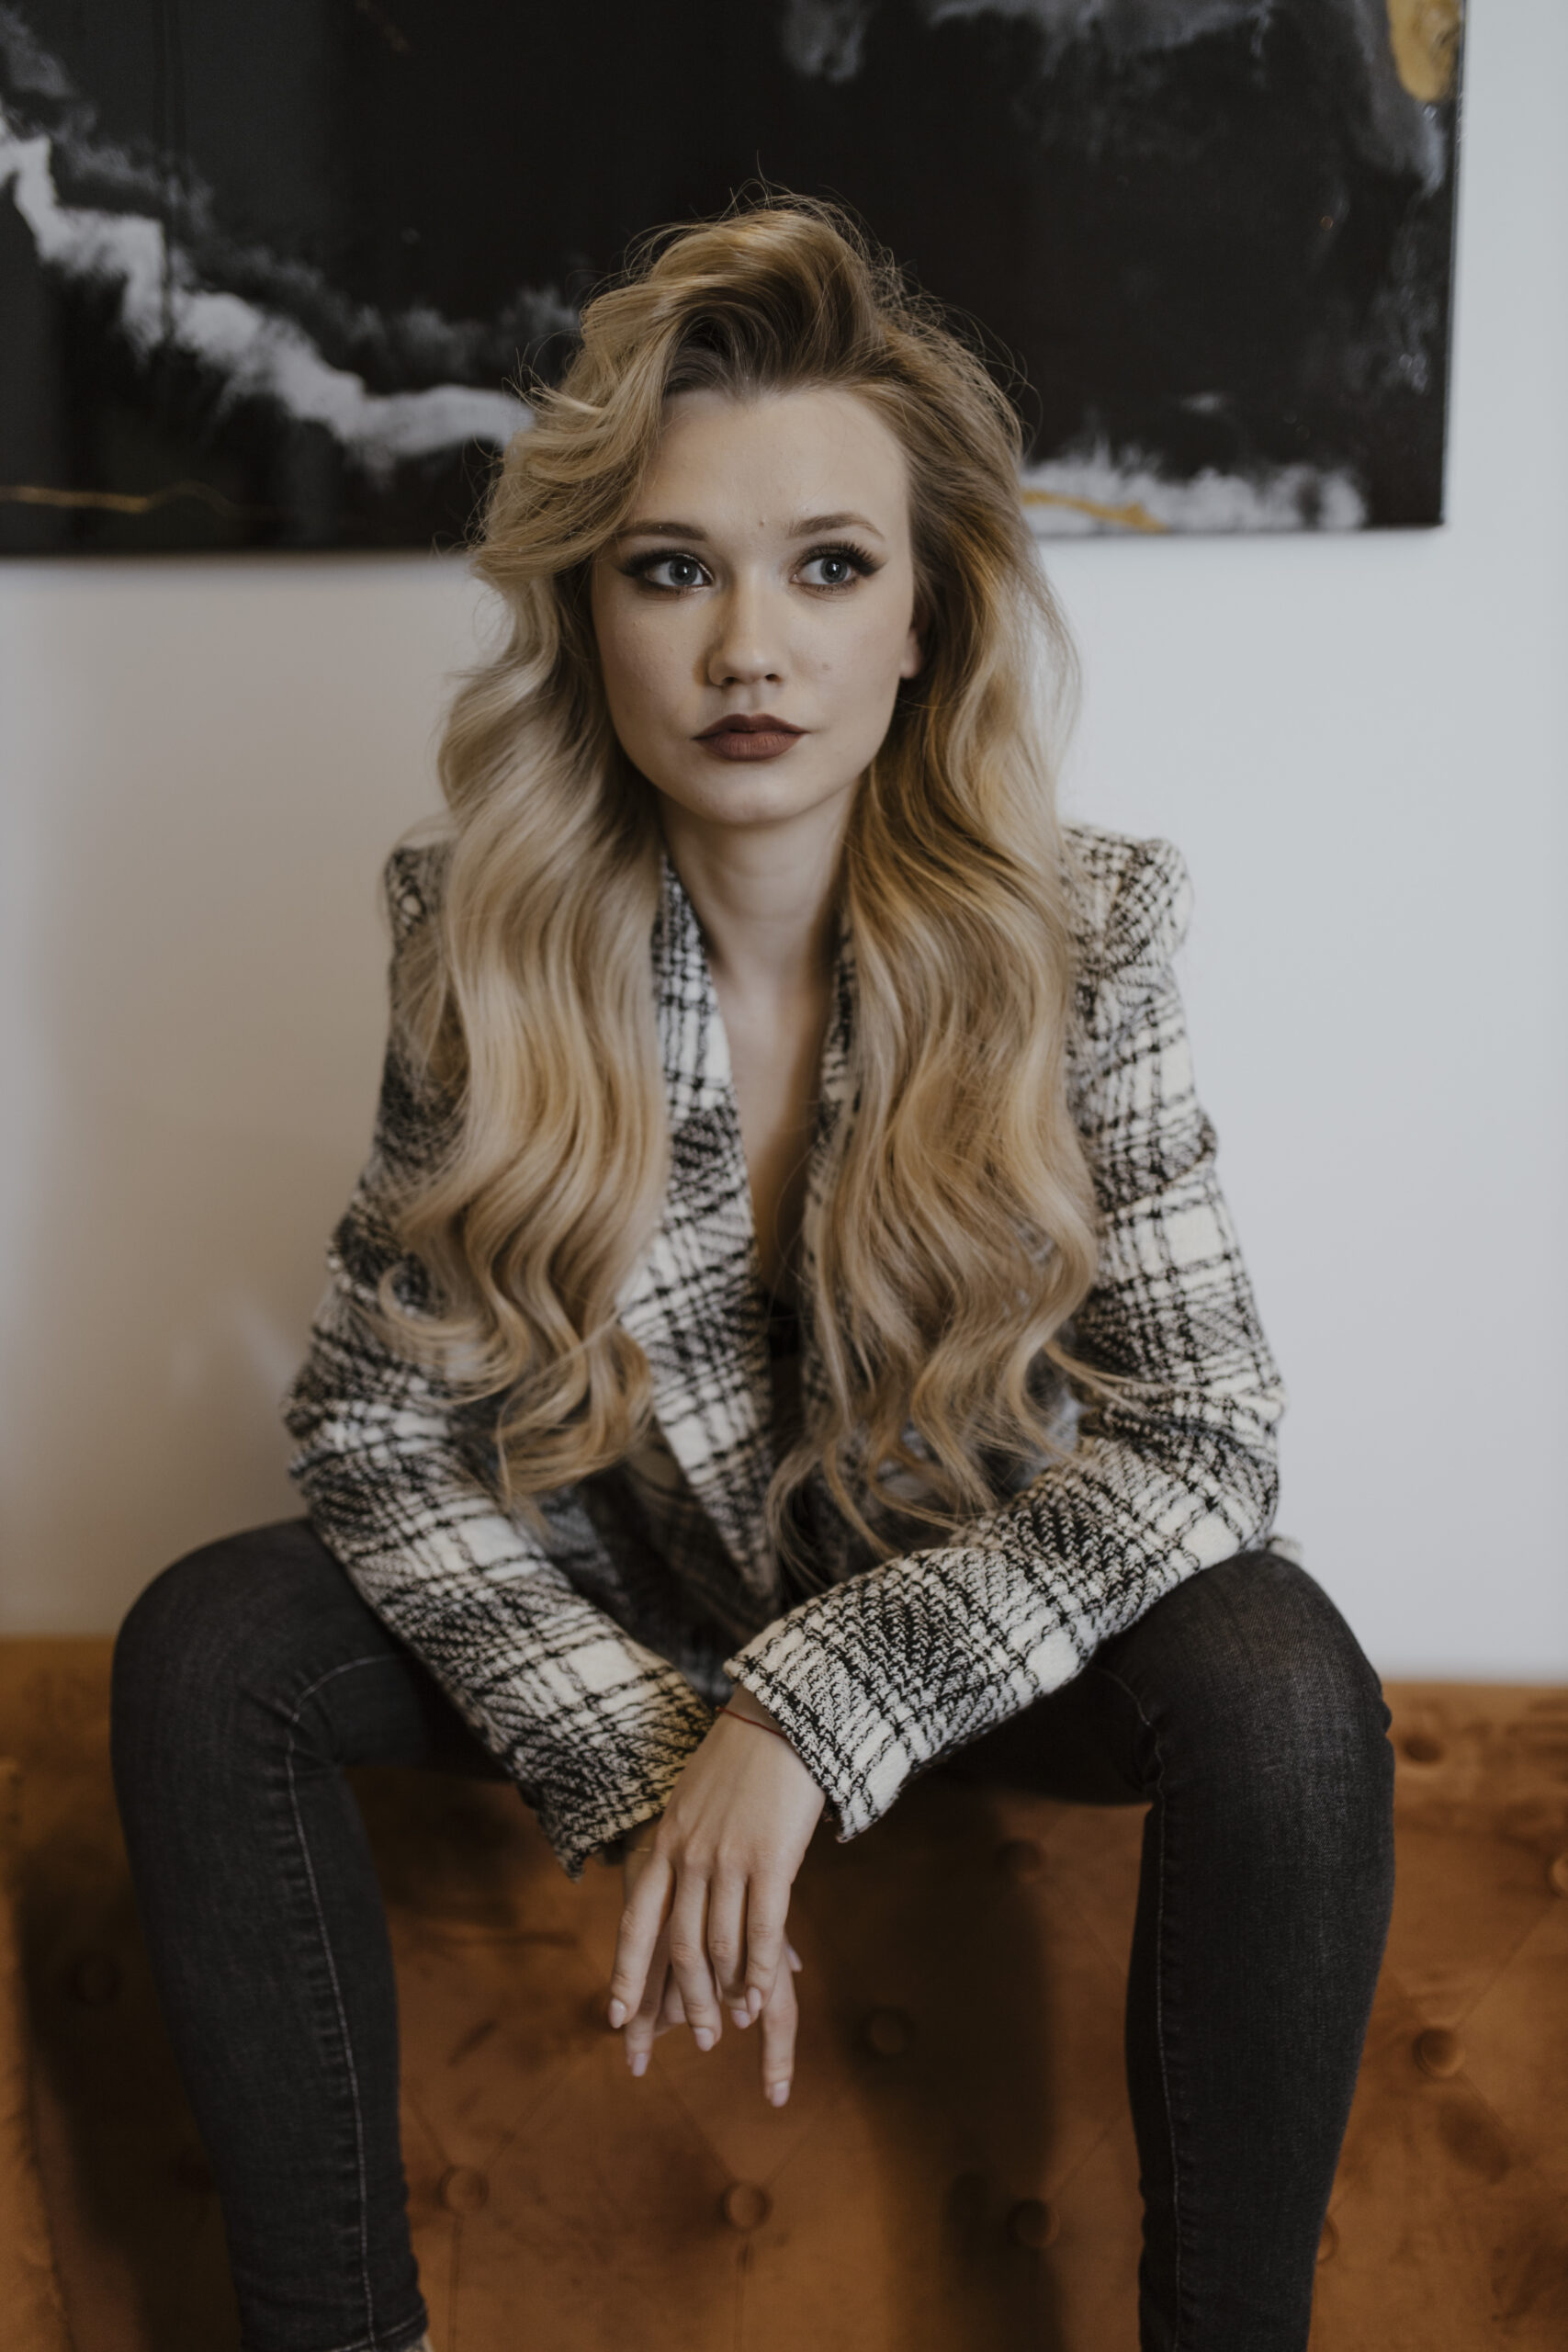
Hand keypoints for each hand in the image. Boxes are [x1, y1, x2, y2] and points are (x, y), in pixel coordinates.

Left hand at [607, 1693, 824, 2102]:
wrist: (781, 1718)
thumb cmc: (741, 1759)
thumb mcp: (693, 1800)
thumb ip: (684, 1842)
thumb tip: (677, 1872)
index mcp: (665, 1842)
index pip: (638, 1921)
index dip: (627, 1972)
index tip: (617, 2018)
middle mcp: (689, 1856)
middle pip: (680, 1946)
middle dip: (688, 2000)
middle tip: (699, 2039)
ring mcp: (728, 1859)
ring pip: (720, 1945)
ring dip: (726, 1993)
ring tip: (734, 2024)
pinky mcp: (771, 1860)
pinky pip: (762, 1930)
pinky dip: (759, 1970)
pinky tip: (760, 1997)